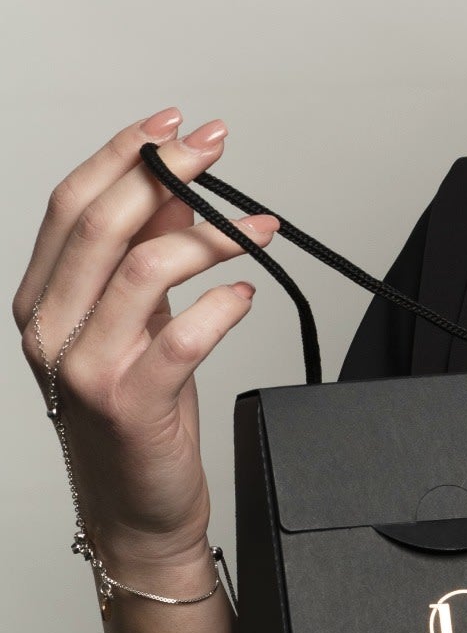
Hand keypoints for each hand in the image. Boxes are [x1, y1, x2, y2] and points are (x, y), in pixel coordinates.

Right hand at [12, 105, 279, 565]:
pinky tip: (247, 296)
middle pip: (102, 222)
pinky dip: (225, 305)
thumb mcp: (137, 321)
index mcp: (43, 299)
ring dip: (211, 234)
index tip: (174, 124)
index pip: (72, 204)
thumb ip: (147, 252)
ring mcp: (86, 367)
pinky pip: (185, 335)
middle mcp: (52, 328)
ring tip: (257, 228)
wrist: (135, 508)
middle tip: (216, 147)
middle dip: (166, 170)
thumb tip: (179, 185)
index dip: (124, 153)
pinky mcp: (131, 403)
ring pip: (143, 267)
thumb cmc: (138, 413)